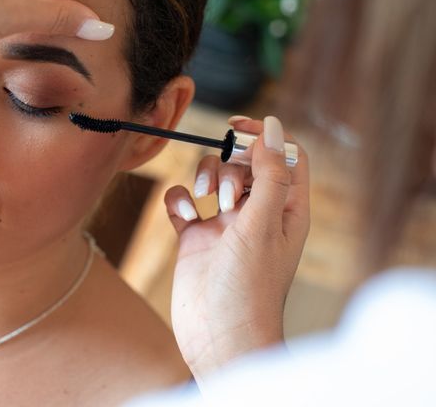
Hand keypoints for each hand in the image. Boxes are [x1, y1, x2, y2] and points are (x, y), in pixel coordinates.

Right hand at [164, 116, 309, 382]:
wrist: (218, 337)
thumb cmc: (249, 287)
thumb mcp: (262, 224)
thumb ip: (269, 174)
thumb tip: (273, 127)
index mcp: (285, 209)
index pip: (285, 157)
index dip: (265, 137)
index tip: (237, 128)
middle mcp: (256, 213)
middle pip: (245, 163)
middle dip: (230, 163)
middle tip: (224, 188)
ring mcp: (224, 225)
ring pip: (213, 177)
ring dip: (205, 178)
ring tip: (205, 202)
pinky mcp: (195, 237)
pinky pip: (184, 202)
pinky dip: (180, 200)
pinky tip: (184, 214)